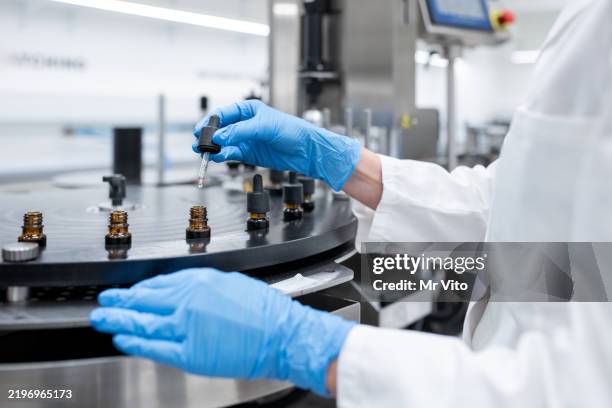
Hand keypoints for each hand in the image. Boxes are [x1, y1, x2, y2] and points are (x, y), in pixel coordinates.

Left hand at [90, 268, 354, 396]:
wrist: (283, 334)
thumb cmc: (265, 311)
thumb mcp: (231, 284)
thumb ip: (202, 288)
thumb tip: (181, 294)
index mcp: (200, 280)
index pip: (158, 284)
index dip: (139, 289)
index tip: (128, 291)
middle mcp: (189, 300)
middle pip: (144, 300)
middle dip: (120, 301)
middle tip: (104, 301)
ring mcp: (187, 327)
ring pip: (143, 322)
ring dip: (119, 320)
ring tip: (102, 318)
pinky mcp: (190, 352)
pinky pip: (155, 347)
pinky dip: (135, 343)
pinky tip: (122, 339)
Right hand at [192, 100, 360, 190]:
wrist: (306, 150)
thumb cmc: (292, 130)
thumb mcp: (264, 126)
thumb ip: (240, 131)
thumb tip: (220, 137)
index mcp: (248, 110)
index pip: (223, 114)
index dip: (210, 122)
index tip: (201, 130)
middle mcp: (245, 124)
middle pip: (220, 130)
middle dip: (209, 137)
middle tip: (199, 143)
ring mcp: (246, 140)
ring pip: (224, 144)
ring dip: (213, 148)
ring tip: (204, 153)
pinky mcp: (249, 154)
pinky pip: (231, 154)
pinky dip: (223, 156)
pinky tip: (218, 158)